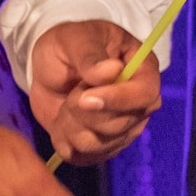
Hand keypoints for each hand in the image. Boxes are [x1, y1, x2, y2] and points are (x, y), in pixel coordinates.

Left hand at [29, 18, 160, 166]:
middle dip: (83, 111)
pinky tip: (63, 122)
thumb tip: (111, 70)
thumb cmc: (68, 46)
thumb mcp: (74, 38)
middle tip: (71, 92)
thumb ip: (90, 54)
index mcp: (143, 70)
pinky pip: (84, 157)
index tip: (84, 98)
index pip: (145, 94)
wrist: (50, 69)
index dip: (117, 100)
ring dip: (71, 126)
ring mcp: (124, 129)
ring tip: (66, 105)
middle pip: (119, 124)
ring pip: (98, 144)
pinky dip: (64, 140)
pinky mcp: (104, 148)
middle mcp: (140, 104)